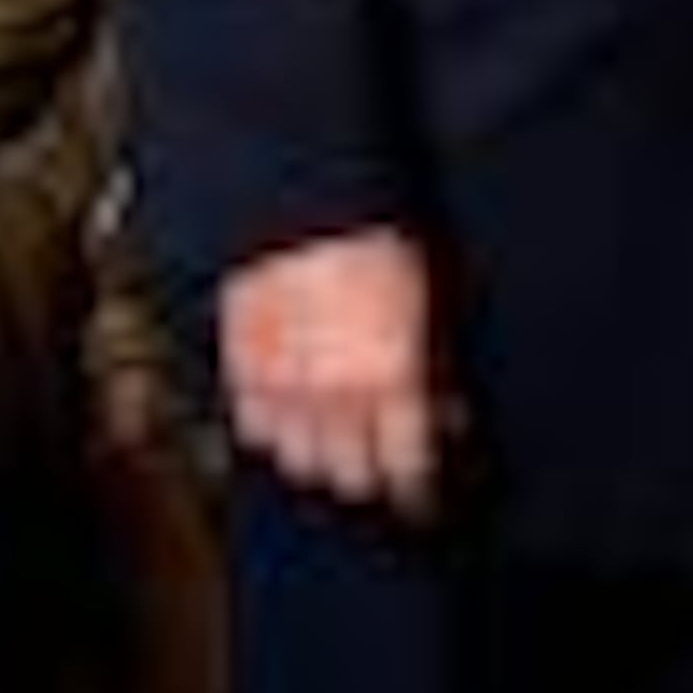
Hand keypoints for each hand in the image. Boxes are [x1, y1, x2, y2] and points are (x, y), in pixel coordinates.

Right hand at [219, 225, 457, 515]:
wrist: (309, 198)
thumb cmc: (379, 241)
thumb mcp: (432, 309)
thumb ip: (438, 372)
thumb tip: (450, 419)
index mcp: (389, 379)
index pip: (406, 471)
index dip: (419, 490)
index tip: (424, 494)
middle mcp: (333, 393)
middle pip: (349, 479)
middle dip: (372, 476)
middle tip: (383, 465)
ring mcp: (280, 383)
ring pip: (296, 462)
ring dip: (320, 457)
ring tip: (337, 443)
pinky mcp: (241, 365)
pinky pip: (252, 428)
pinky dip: (275, 430)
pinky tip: (294, 414)